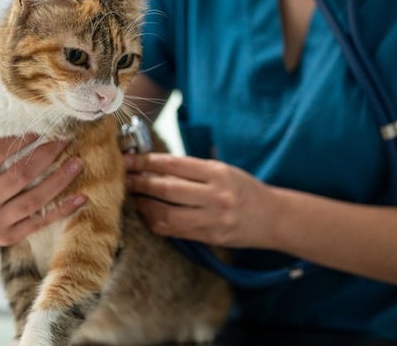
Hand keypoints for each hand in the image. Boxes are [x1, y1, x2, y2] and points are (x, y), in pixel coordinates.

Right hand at [0, 118, 85, 247]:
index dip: (18, 139)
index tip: (39, 127)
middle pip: (19, 175)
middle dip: (46, 155)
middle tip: (67, 139)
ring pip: (34, 199)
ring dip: (59, 181)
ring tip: (79, 162)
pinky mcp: (10, 237)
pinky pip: (40, 222)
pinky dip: (62, 211)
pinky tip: (81, 198)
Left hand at [125, 153, 276, 247]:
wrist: (273, 218)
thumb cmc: (245, 189)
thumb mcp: (224, 170)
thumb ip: (194, 169)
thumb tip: (154, 164)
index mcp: (218, 173)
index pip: (175, 165)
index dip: (148, 162)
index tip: (129, 159)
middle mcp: (215, 195)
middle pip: (167, 189)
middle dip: (140, 183)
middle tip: (123, 178)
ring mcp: (212, 219)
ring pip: (166, 214)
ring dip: (144, 206)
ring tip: (132, 198)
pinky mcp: (209, 237)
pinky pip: (174, 231)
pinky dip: (156, 222)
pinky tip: (148, 214)